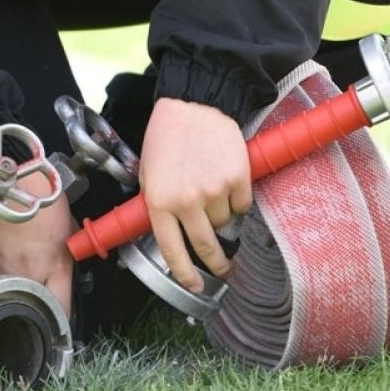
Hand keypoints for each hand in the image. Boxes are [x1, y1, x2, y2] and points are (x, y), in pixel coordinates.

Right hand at [0, 169, 75, 319]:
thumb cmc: (42, 195)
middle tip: (44, 313)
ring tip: (24, 292)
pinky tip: (6, 272)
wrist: (10, 180)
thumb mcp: (67, 225)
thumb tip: (67, 253)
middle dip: (40, 314)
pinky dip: (2, 279)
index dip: (63, 321)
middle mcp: (28, 272)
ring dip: (19, 297)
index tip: (63, 324)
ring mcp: (5, 267)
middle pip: (34, 309)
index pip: (61, 307)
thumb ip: (68, 247)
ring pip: (12, 296)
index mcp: (54, 265)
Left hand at [138, 97, 251, 293]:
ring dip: (221, 216)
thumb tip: (168, 236)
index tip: (196, 285)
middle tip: (222, 268)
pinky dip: (238, 199)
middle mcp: (187, 201)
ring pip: (225, 223)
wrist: (195, 105)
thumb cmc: (168, 137)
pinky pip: (242, 205)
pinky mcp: (238, 178)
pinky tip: (227, 181)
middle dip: (216, 263)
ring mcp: (214, 190)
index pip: (172, 251)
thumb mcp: (147, 174)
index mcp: (159, 202)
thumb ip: (156, 206)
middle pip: (206, 247)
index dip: (186, 274)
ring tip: (213, 192)